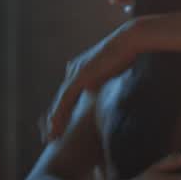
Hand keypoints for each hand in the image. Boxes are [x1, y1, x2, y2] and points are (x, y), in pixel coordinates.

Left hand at [42, 21, 138, 140]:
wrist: (129, 41)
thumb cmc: (126, 54)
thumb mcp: (110, 72)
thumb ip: (101, 81)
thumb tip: (99, 93)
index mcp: (80, 70)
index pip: (68, 96)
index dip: (63, 113)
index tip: (61, 129)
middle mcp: (73, 70)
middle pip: (60, 100)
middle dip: (55, 120)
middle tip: (50, 138)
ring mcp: (75, 72)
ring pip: (60, 101)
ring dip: (55, 120)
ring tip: (51, 137)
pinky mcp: (80, 76)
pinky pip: (66, 98)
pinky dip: (60, 112)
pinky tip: (55, 125)